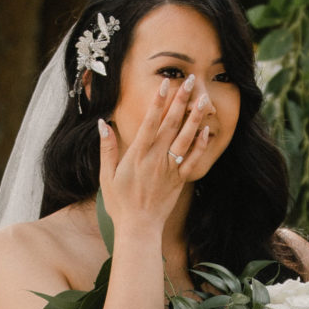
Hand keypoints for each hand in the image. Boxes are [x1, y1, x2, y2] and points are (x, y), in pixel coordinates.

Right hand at [98, 74, 210, 233]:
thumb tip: (102, 123)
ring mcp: (170, 169)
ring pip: (186, 138)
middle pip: (171, 124)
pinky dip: (200, 145)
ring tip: (204, 99)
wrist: (139, 228)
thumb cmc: (120, 203)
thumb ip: (107, 148)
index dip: (158, 102)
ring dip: (195, 118)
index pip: (150, 122)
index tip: (166, 83)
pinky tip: (206, 130)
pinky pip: (193, 160)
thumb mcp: (106, 175)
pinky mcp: (180, 180)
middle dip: (181, 101)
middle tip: (190, 81)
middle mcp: (156, 159)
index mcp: (137, 155)